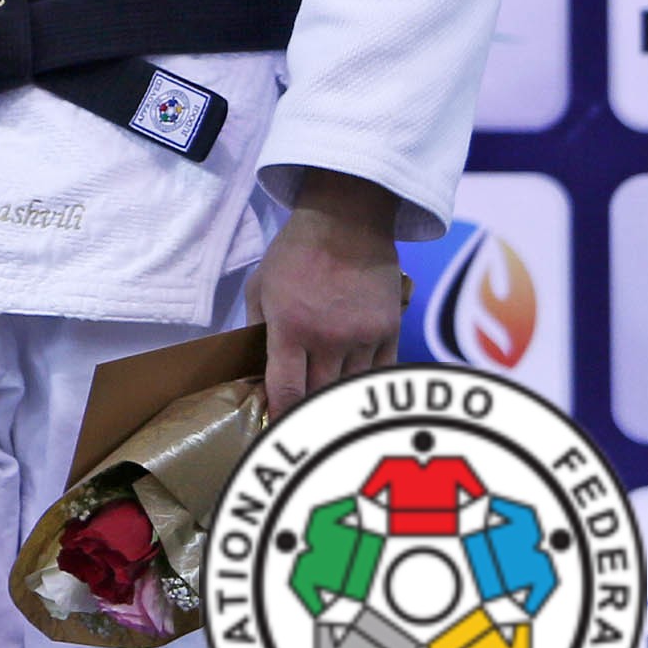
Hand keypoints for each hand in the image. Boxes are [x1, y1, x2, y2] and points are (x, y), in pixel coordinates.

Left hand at [249, 169, 404, 416]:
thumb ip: (258, 327)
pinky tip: (357, 393)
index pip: (286, 388)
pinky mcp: (389, 330)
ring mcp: (363, 337)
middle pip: (318, 394)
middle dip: (306, 411)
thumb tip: (257, 364)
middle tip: (299, 425)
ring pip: (350, 388)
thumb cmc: (295, 253)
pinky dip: (366, 385)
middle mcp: (329, 338)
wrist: (346, 222)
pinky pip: (380, 372)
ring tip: (327, 414)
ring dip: (336, 402)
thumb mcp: (261, 286)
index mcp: (291, 327)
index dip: (282, 413)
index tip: (278, 425)